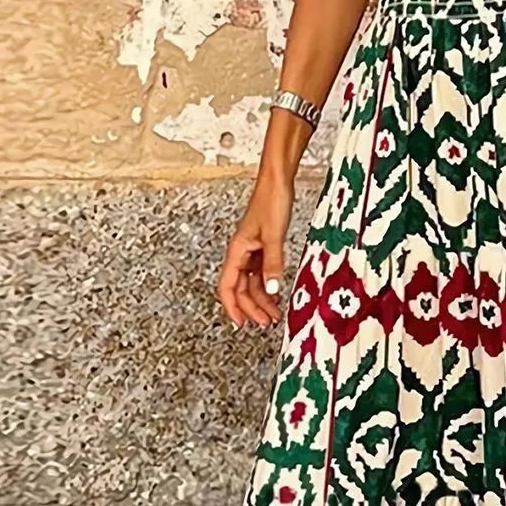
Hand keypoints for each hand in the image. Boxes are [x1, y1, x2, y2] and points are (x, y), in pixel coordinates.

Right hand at [218, 179, 293, 326]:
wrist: (277, 181)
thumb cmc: (271, 201)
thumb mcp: (274, 236)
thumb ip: (272, 264)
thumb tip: (272, 290)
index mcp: (237, 250)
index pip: (227, 286)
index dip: (232, 307)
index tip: (241, 323)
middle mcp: (241, 253)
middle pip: (240, 288)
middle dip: (252, 308)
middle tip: (266, 322)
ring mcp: (251, 250)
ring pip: (251, 282)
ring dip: (261, 299)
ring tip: (274, 313)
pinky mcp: (262, 246)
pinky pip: (261, 272)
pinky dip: (268, 285)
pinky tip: (276, 294)